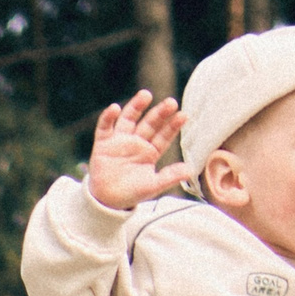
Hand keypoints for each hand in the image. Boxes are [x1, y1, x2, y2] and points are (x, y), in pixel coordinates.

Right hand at [86, 91, 193, 210]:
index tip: (183, 115)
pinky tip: (114, 108)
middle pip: (150, 124)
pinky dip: (108, 117)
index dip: (172, 126)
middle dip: (160, 113)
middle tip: (171, 102)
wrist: (106, 201)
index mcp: (150, 152)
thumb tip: (190, 170)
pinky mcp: (104, 143)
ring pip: (129, 119)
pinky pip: (105, 127)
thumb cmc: (131, 193)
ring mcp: (120, 141)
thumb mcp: (152, 186)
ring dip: (136, 106)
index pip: (163, 136)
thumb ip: (170, 177)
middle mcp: (137, 143)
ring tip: (146, 94)